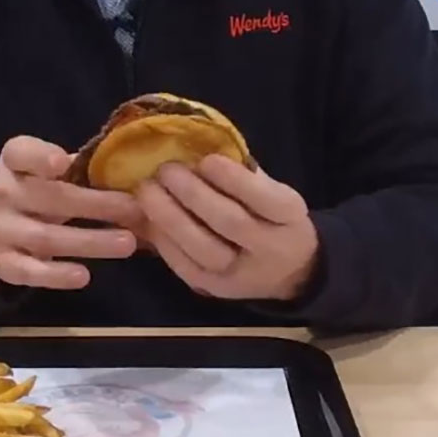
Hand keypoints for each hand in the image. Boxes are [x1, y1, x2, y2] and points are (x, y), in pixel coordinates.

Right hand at [0, 136, 139, 289]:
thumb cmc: (39, 187)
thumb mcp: (51, 169)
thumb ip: (80, 168)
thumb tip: (133, 177)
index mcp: (14, 160)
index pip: (21, 153)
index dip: (40, 157)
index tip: (63, 162)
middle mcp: (1, 192)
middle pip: (48, 197)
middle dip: (95, 205)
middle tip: (133, 210)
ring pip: (45, 237)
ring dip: (89, 242)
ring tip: (127, 244)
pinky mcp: (1, 262)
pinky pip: (29, 271)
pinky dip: (56, 275)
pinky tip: (84, 276)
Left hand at [136, 155, 319, 301]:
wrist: (288, 272)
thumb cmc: (271, 217)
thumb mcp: (272, 190)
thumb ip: (243, 173)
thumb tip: (197, 147)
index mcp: (289, 217)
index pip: (265, 199)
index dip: (233, 179)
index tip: (206, 158)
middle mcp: (269, 249)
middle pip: (229, 222)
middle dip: (192, 193)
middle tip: (166, 170)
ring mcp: (240, 274)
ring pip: (202, 248)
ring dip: (169, 216)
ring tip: (148, 190)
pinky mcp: (214, 288)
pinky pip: (184, 266)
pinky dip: (163, 240)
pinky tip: (148, 217)